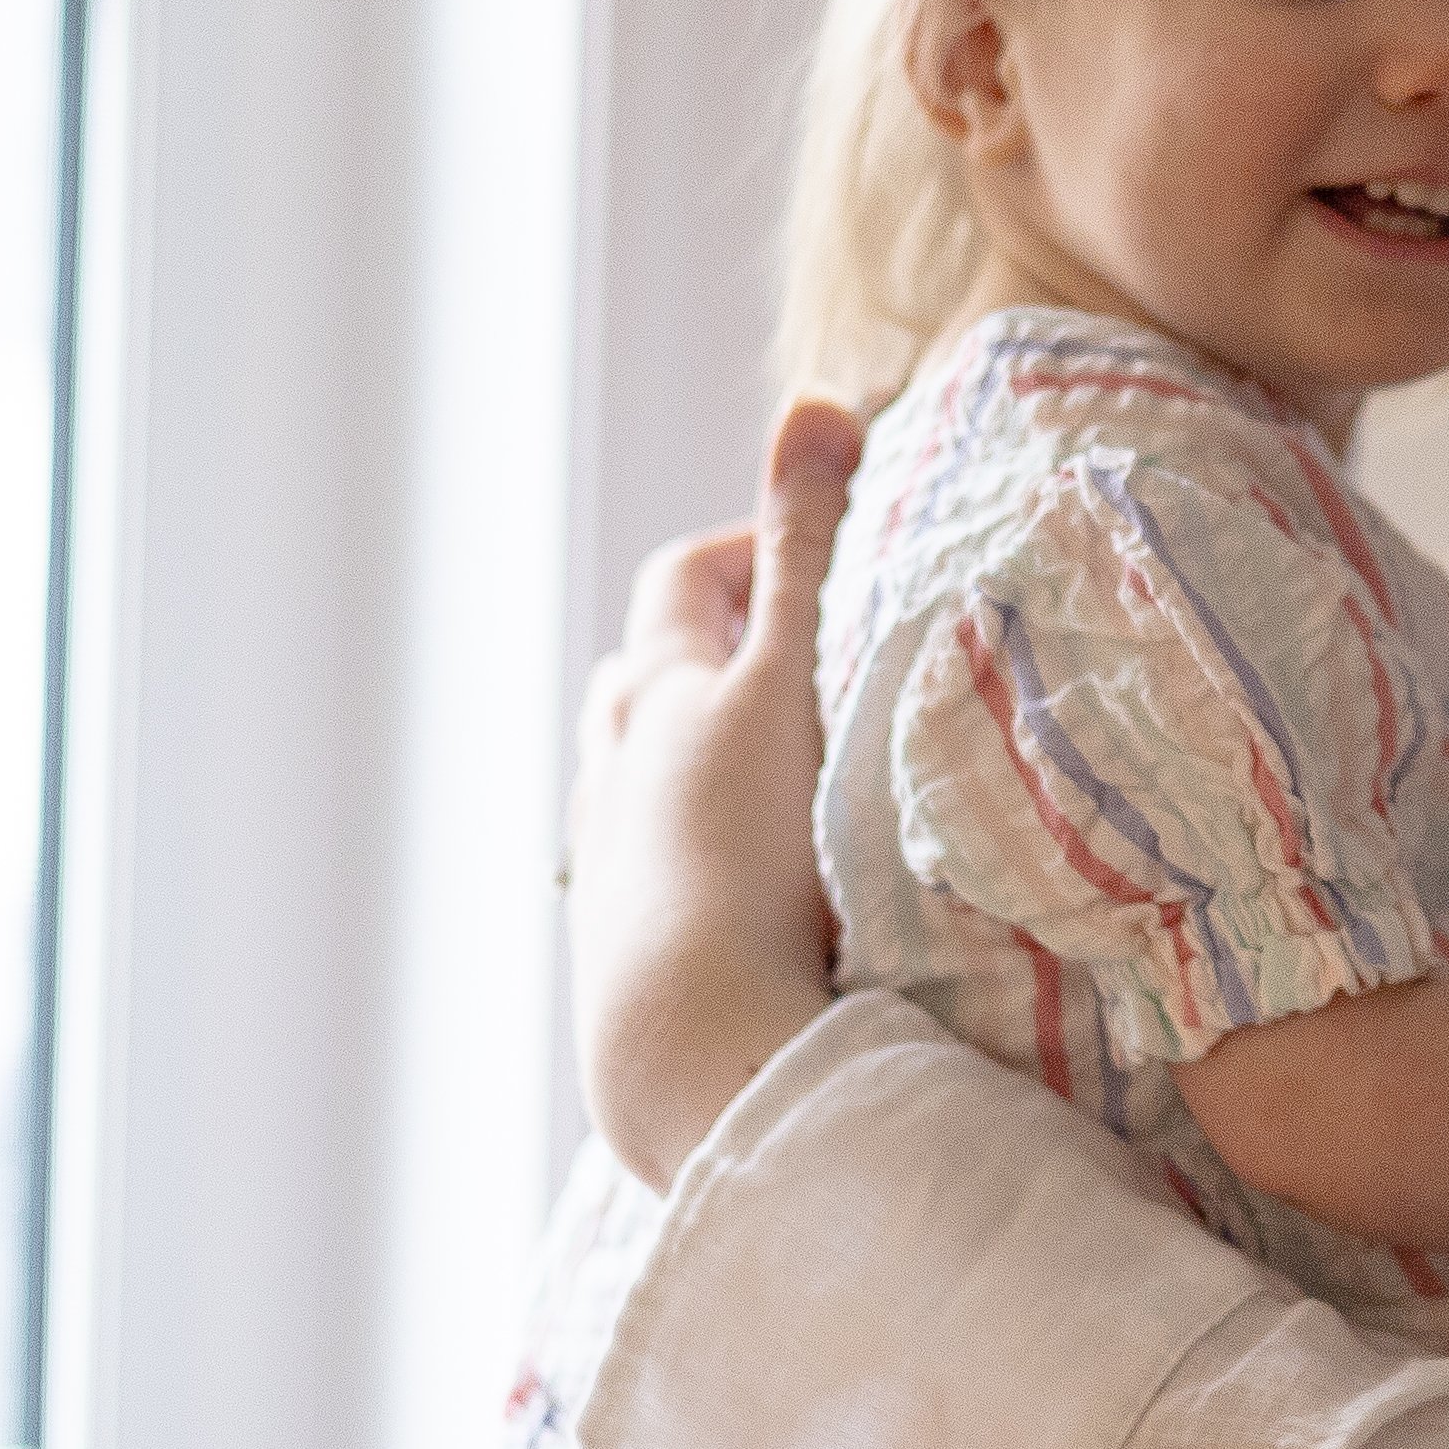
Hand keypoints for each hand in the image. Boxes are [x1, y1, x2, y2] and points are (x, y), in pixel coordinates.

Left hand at [568, 396, 856, 1185]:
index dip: (754, 550)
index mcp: (659, 690)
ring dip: (706, 764)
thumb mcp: (792, 676)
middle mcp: (615, 767)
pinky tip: (765, 892)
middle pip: (649, 677)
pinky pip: (661, 873)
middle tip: (823, 669)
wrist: (693, 1044)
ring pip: (645, 780)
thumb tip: (819, 404)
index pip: (684, 579)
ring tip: (796, 782)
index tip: (834, 566)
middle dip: (725, 657)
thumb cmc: (751, 850)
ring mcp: (613, 864)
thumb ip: (811, 546)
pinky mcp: (625, 950)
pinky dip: (705, 855)